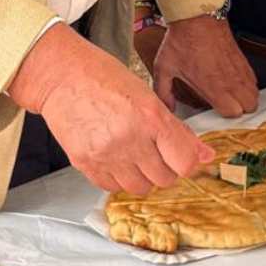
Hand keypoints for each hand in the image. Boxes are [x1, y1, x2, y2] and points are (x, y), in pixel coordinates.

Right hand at [9, 23, 214, 193]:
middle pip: (164, 179)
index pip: (185, 162)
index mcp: (150, 117)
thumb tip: (205, 156)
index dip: (188, 163)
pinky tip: (114, 157)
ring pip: (139, 188)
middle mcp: (129, 139)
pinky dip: (117, 178)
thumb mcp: (148, 97)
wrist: (61, 77)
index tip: (183, 158)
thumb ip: (178, 130)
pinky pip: (112, 187)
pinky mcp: (85, 164)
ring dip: (142, 176)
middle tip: (154, 150)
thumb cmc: (104, 79)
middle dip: (165, 168)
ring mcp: (106, 154)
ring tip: (133, 154)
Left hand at [151, 15, 257, 117]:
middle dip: (240, 111)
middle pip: (249, 107)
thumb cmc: (181, 40)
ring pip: (255, 94)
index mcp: (212, 85)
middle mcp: (229, 80)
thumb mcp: (164, 68)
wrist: (196, 16)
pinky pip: (254, 80)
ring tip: (232, 97)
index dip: (225, 116)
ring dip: (246, 99)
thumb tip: (167, 108)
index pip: (232, 113)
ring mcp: (238, 69)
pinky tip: (236, 84)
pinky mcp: (243, 60)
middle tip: (226, 106)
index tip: (216, 112)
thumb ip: (164, 91)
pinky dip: (249, 86)